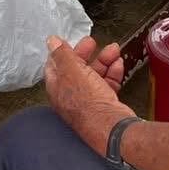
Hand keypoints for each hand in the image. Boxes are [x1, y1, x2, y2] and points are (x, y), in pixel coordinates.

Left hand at [44, 35, 134, 151]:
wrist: (113, 129)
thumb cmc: (89, 103)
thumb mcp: (72, 72)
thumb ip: (62, 55)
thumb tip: (51, 40)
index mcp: (58, 89)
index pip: (55, 67)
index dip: (62, 52)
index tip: (69, 41)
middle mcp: (71, 97)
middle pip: (76, 70)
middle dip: (85, 53)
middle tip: (92, 42)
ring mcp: (89, 102)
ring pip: (94, 75)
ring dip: (103, 60)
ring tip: (114, 49)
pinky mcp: (105, 105)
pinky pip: (107, 85)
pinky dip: (113, 73)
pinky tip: (118, 64)